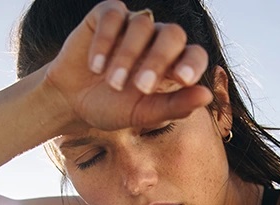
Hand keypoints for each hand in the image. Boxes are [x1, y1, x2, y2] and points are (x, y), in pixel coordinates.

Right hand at [44, 0, 212, 132]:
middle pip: (172, 35)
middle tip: (141, 87)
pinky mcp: (107, 14)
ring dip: (127, 57)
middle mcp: (157, 40)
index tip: (183, 79)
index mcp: (173, 64)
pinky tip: (95, 66)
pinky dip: (105, 42)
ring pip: (142, 26)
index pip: (194, 55)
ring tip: (112, 83)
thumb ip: (175, 106)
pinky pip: (113, 16)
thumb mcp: (143, 114)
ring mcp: (132, 24)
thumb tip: (206, 96)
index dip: (193, 63)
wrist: (73, 102)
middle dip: (158, 61)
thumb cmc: (113, 108)